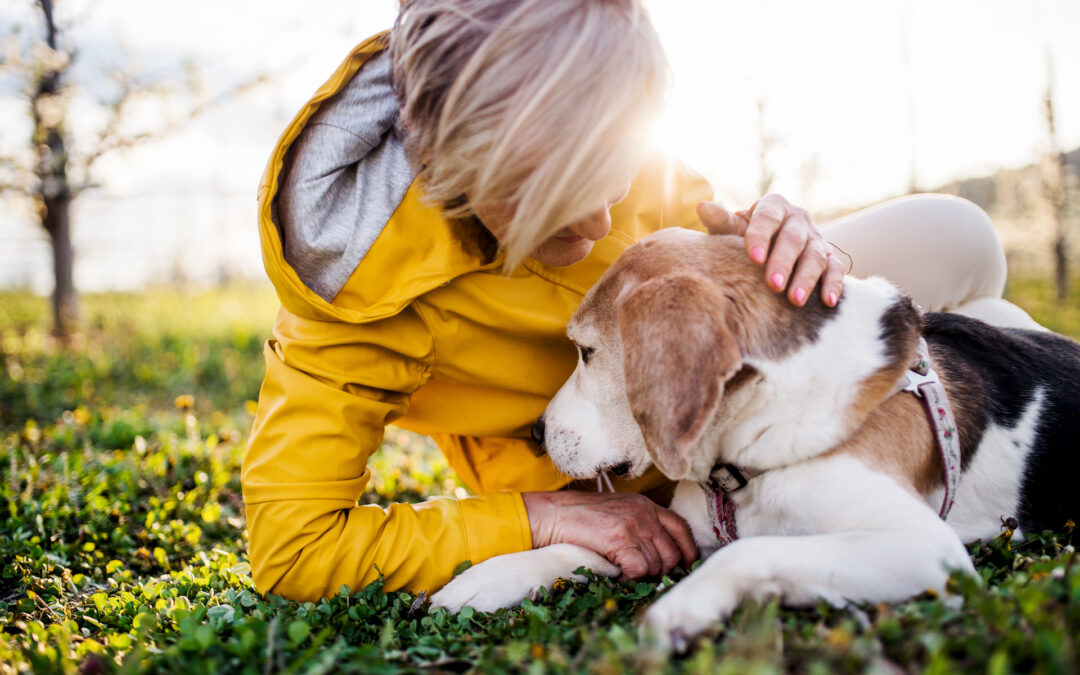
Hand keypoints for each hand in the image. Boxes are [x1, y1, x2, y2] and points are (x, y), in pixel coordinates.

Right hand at [521, 491, 697, 578]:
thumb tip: (659, 558)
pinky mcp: (620, 538)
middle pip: (673, 553)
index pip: (681, 528)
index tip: (684, 567)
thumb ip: (639, 527)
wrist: (552, 514)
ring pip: (656, 565)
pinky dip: (629, 579)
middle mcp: (644, 512)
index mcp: (645, 505)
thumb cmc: (579, 518)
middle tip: (642, 577)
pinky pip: (639, 570)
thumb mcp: (617, 513)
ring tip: (623, 573)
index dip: (687, 551)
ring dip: (641, 577)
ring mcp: (633, 524)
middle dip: (661, 572)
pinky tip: (616, 574)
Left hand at [697, 194, 844, 306]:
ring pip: (816, 255)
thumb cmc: (744, 238)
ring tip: (795, 300)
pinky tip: (828, 302)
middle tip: (773, 284)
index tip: (753, 258)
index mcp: (773, 207)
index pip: (767, 218)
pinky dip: (833, 284)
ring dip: (807, 278)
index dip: (761, 237)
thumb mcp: (732, 230)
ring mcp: (816, 238)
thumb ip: (722, 222)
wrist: (767, 246)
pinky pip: (835, 269)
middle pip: (794, 239)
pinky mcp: (829, 257)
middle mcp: (798, 219)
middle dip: (784, 262)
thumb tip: (702, 206)